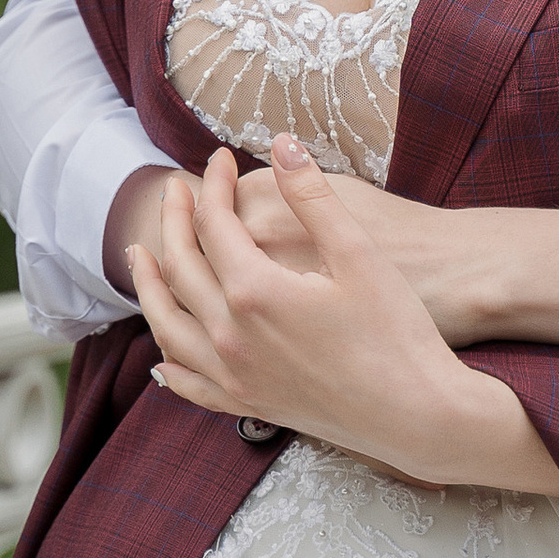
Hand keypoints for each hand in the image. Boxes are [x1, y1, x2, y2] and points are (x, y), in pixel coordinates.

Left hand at [130, 141, 558, 496]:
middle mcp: (230, 335)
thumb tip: (281, 143)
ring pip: (169, 326)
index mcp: (255, 291)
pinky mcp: (249, 404)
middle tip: (175, 190)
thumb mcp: (359, 253)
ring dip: (150, 286)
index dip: (213, 184)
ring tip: (140, 258)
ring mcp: (235, 375)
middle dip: (175, 221)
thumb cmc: (397, 332)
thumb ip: (313, 196)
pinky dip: (168, 363)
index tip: (221, 157)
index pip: (214, 223)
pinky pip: (189, 384)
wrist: (417, 414)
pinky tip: (161, 357)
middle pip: (181, 267)